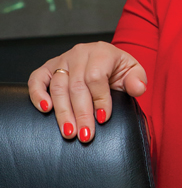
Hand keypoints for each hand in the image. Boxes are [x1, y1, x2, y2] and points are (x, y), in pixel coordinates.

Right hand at [28, 42, 147, 142]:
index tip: (103, 119)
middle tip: (85, 135)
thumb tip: (137, 88)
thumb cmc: (118, 69)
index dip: (99, 100)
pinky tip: (45, 110)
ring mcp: (62, 60)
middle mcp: (80, 53)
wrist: (106, 62)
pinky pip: (37, 79)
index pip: (96, 77)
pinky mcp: (48, 68)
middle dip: (81, 113)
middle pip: (76, 86)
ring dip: (63, 112)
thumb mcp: (133, 72)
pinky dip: (38, 94)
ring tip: (69, 132)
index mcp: (102, 52)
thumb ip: (137, 80)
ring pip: (58, 87)